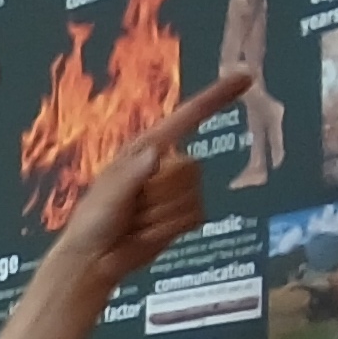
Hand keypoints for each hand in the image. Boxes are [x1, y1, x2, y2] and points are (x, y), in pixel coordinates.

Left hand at [47, 71, 249, 290]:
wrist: (95, 260)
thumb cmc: (92, 222)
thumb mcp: (107, 195)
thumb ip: (131, 175)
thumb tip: (156, 153)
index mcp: (146, 149)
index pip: (187, 118)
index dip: (215, 98)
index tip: (245, 78)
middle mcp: (165, 165)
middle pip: (192, 169)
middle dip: (162, 194)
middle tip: (133, 209)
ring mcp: (177, 191)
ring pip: (194, 197)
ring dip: (163, 215)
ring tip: (138, 222)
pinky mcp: (185, 215)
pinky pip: (196, 217)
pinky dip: (170, 230)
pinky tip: (148, 232)